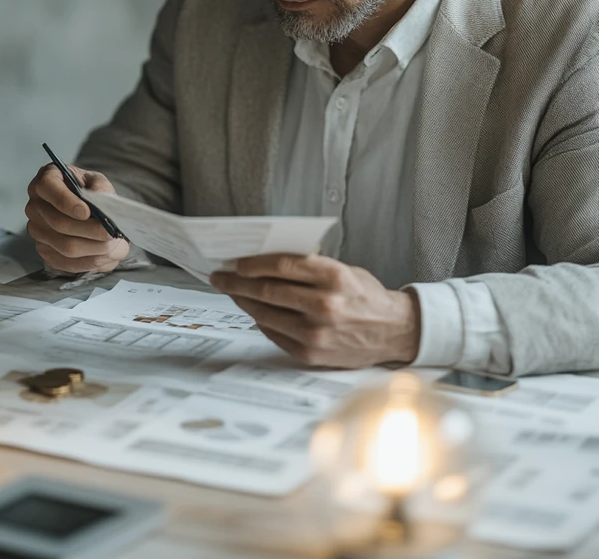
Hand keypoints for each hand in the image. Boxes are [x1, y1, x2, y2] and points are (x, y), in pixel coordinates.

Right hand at [25, 164, 128, 273]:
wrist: (83, 207)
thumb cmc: (88, 190)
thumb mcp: (96, 181)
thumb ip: (100, 187)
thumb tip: (103, 200)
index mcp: (46, 180)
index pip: (48, 188)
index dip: (66, 202)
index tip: (87, 212)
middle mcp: (35, 206)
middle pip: (59, 223)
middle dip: (90, 231)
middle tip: (112, 233)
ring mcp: (37, 230)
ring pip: (65, 246)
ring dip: (94, 249)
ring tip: (114, 245)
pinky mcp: (44, 250)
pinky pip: (66, 263)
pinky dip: (89, 262)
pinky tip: (104, 256)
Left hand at [210, 254, 419, 368]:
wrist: (395, 332)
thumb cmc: (366, 297)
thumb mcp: (344, 270)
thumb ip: (309, 267)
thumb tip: (265, 262)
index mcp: (334, 277)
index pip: (281, 266)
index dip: (252, 263)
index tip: (235, 263)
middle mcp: (325, 305)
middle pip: (267, 290)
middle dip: (237, 283)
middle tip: (220, 278)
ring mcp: (317, 332)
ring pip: (265, 314)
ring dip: (243, 302)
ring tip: (232, 293)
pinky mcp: (311, 353)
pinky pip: (274, 333)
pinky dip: (260, 321)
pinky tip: (253, 312)